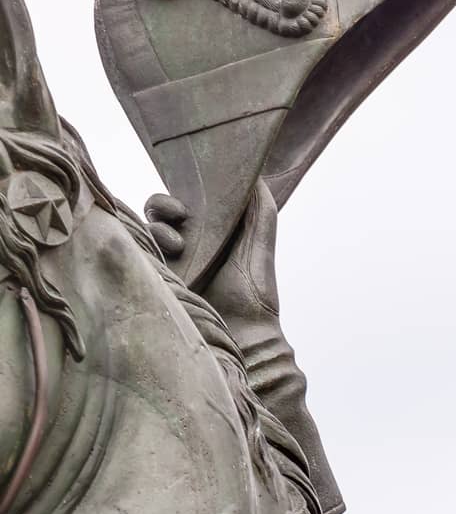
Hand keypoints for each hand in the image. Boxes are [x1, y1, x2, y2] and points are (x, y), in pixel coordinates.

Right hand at [146, 183, 279, 333]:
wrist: (246, 338)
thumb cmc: (255, 296)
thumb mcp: (260, 247)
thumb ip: (260, 211)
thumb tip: (255, 175)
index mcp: (206, 235)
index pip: (178, 205)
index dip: (174, 198)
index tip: (185, 207)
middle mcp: (183, 247)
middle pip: (155, 214)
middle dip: (160, 207)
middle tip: (180, 216)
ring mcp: (168, 266)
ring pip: (144, 232)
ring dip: (156, 230)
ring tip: (178, 246)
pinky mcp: (157, 284)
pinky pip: (137, 257)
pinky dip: (142, 249)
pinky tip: (162, 256)